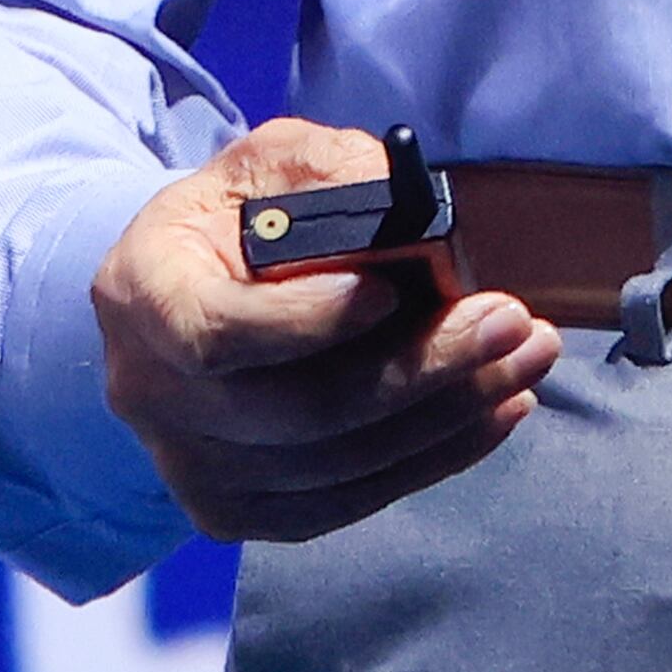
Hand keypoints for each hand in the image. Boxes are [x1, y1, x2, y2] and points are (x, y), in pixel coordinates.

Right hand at [90, 119, 559, 544]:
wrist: (194, 291)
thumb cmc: (244, 214)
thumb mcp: (277, 161)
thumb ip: (334, 173)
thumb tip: (409, 209)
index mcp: (144, 290)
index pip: (217, 334)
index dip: (309, 325)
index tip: (396, 292)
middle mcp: (152, 392)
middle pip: (297, 413)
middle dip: (422, 368)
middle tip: (511, 321)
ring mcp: (191, 465)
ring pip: (335, 466)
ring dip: (449, 414)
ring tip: (527, 358)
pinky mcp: (238, 510)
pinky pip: (346, 502)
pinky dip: (434, 458)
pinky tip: (497, 410)